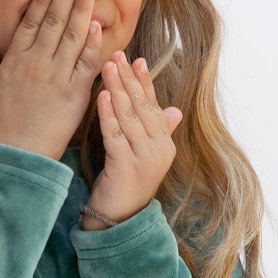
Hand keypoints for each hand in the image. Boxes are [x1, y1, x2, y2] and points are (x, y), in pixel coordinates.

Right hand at [0, 0, 106, 160]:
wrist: (16, 160)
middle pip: (54, 22)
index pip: (30, 22)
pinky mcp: (75, 96)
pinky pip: (86, 65)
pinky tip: (99, 25)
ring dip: (82, 10)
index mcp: (15, 62)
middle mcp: (38, 65)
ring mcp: (58, 79)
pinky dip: (93, 45)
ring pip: (72, 38)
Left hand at [82, 54, 182, 225]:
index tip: (137, 60)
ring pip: (129, 117)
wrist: (118, 222)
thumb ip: (159, 132)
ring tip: (108, 67)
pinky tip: (102, 96)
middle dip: (129, 80)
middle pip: (142, 107)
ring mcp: (144, 159)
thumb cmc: (126, 187)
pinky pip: (116, 135)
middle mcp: (159, 149)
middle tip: (117, 55)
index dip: (144, 82)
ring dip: (117, 90)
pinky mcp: (126, 167)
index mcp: (164, 144)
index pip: (154, 106)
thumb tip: (175, 111)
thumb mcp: (143, 157)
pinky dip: (108, 114)